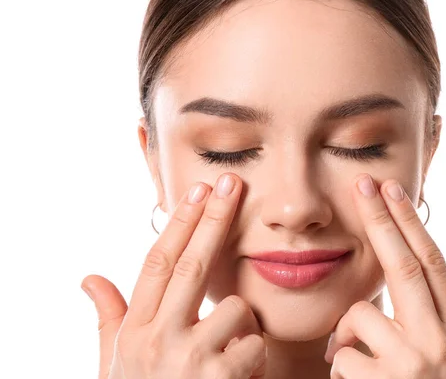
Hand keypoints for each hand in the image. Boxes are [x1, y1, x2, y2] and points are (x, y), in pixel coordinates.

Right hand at [81, 173, 266, 378]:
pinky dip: (254, 357)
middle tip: (233, 184)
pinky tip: (238, 378)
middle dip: (215, 219)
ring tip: (226, 356)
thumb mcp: (115, 367)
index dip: (179, 223)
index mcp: (135, 332)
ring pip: (237, 311)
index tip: (198, 191)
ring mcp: (191, 361)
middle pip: (193, 265)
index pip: (158, 263)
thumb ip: (108, 320)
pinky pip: (255, 346)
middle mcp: (158, 341)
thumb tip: (90, 278)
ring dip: (242, 327)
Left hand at [324, 174, 445, 378]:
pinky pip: (341, 357)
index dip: (410, 223)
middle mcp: (440, 342)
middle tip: (362, 186)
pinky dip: (339, 367)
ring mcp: (412, 365)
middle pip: (404, 267)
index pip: (432, 264)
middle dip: (381, 220)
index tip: (391, 189)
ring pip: (359, 317)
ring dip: (347, 335)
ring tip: (358, 364)